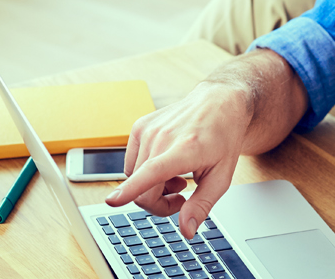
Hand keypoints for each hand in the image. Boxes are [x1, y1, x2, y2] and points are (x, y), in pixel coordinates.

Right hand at [104, 81, 250, 238]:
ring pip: (134, 179)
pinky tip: (167, 166)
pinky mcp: (139, 127)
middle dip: (158, 204)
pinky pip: (131, 164)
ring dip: (152, 188)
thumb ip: (201, 206)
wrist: (218, 103)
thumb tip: (186, 231)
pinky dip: (145, 172)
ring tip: (179, 178)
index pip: (152, 172)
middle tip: (182, 200)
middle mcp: (162, 136)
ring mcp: (147, 130)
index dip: (131, 190)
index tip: (112, 201)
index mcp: (185, 149)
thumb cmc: (222, 139)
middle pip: (142, 189)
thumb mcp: (221, 177)